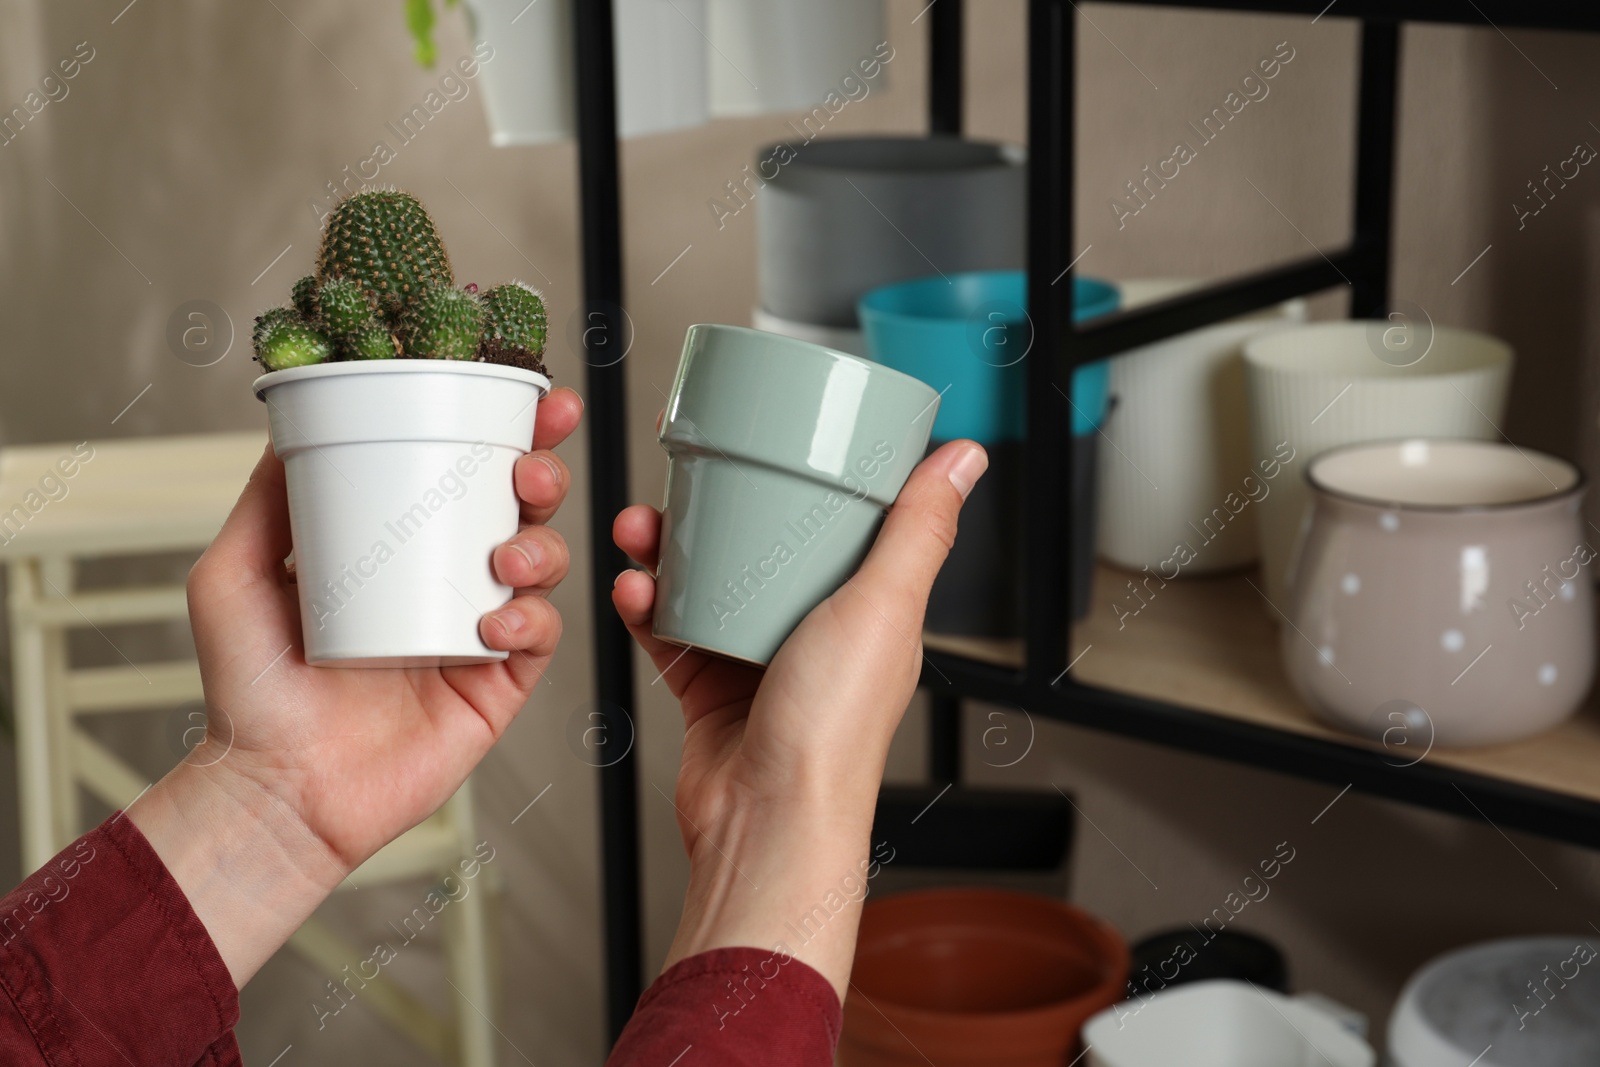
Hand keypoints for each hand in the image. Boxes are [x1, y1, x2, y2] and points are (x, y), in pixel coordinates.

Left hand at [130, 386, 583, 986]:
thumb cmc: (250, 692)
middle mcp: (444, 581)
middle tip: (532, 469)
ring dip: (542, 546)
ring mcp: (476, 632)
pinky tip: (496, 622)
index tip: (531, 398)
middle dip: (543, 474)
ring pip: (544, 565)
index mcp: (397, 548)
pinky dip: (531, 620)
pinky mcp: (497, 686)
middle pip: (518, 508)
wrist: (277, 788)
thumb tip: (288, 424)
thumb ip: (265, 503)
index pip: (459, 474)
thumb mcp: (234, 576)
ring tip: (509, 557)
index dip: (504, 432)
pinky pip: (539, 639)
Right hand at [612, 440, 986, 998]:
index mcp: (871, 610)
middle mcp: (819, 632)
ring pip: (708, 582)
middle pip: (763, 546)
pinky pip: (673, 630)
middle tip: (675, 487)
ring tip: (640, 532)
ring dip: (667, 551)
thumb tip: (965, 458)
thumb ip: (920, 529)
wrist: (766, 820)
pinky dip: (648, 606)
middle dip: (713, 510)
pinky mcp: (712, 689)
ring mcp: (762, 660)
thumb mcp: (884, 606)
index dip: (805, 477)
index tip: (767, 440)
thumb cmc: (833, 733)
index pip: (843, 523)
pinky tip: (633, 589)